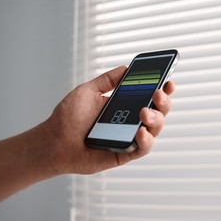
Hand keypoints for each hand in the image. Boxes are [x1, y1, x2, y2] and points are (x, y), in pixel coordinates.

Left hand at [44, 65, 174, 174]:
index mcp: (125, 105)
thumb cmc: (68, 118)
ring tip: (143, 113)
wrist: (53, 141)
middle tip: (157, 94)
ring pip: (155, 129)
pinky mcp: (125, 153)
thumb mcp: (87, 91)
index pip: (150, 96)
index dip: (162, 89)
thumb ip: (107, 80)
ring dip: (156, 119)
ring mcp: (129, 137)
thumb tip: (125, 68)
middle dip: (163, 102)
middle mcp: (131, 120)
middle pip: (158, 111)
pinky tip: (141, 133)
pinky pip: (143, 149)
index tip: (167, 81)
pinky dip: (146, 140)